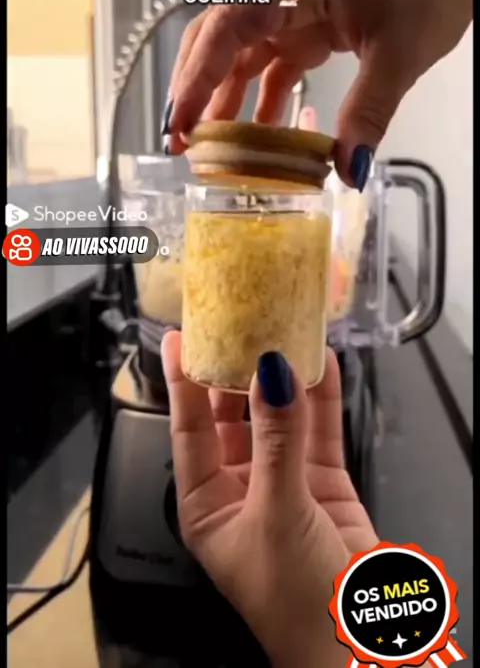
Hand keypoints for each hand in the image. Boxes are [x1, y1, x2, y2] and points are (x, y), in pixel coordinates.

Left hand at [161, 332, 377, 667]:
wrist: (355, 640)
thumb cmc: (293, 600)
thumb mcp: (274, 511)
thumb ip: (276, 439)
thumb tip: (271, 375)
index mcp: (205, 503)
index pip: (187, 429)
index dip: (182, 381)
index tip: (179, 338)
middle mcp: (240, 487)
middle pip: (231, 415)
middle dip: (234, 372)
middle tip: (238, 324)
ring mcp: (283, 481)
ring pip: (277, 417)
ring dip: (280, 379)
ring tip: (280, 331)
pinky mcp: (324, 481)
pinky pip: (319, 429)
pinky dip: (322, 397)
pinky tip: (321, 362)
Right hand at [165, 0, 471, 189]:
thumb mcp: (400, 54)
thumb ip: (369, 112)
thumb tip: (348, 170)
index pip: (229, 24)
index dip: (197, 74)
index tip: (182, 120)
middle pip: (219, 38)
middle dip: (194, 88)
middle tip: (179, 140)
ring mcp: (293, 11)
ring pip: (240, 56)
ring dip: (223, 100)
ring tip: (209, 147)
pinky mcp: (307, 30)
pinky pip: (272, 68)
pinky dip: (262, 102)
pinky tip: (258, 137)